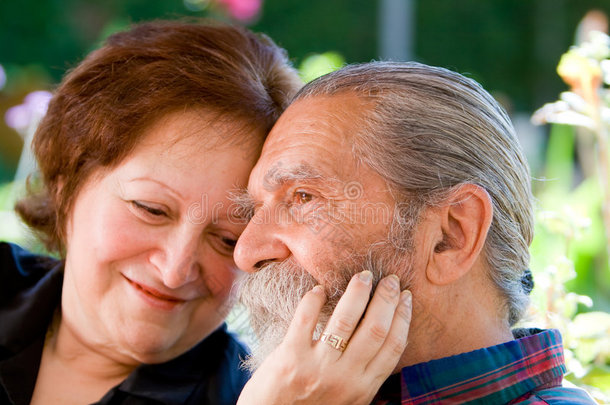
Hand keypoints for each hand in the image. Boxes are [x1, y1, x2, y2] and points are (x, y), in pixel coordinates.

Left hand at [237, 271, 411, 404]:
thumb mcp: (348, 397)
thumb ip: (363, 372)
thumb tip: (382, 334)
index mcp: (364, 387)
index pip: (393, 346)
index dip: (402, 317)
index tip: (405, 296)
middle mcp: (345, 377)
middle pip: (375, 329)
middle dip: (386, 299)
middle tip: (389, 279)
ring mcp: (318, 367)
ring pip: (346, 320)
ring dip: (357, 293)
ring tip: (363, 276)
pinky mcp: (291, 357)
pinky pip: (306, 318)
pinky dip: (314, 299)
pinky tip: (320, 288)